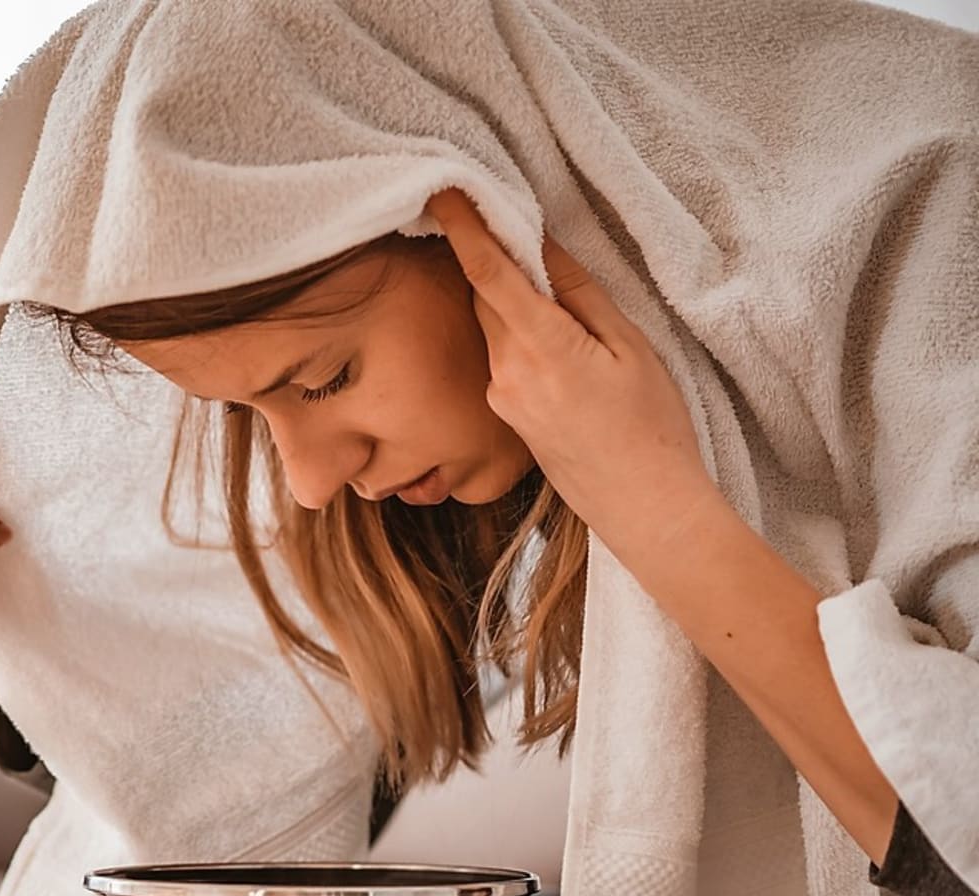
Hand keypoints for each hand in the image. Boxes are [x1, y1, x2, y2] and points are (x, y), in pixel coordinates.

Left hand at [424, 188, 719, 547]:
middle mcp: (506, 374)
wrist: (644, 507)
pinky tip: (548, 331)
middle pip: (484, 296)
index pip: (488, 275)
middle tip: (504, 218)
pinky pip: (502, 355)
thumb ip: (579, 295)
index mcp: (540, 350)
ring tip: (541, 278)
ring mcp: (501, 398)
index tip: (441, 192)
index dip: (463, 229)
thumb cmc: (651, 427)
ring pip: (492, 326)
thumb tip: (542, 247)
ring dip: (506, 296)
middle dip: (490, 257)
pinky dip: (514, 330)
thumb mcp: (629, 348)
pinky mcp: (506, 414)